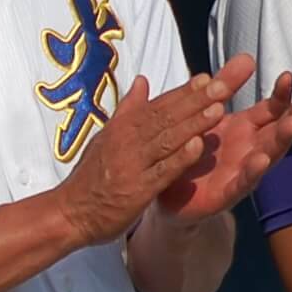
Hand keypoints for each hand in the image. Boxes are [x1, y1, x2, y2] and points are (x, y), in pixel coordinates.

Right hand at [54, 70, 224, 247]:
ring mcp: (132, 164)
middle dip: (195, 101)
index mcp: (122, 128)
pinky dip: (180, 158)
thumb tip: (142, 82)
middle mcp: (127, 141)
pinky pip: (162, 171)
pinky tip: (199, 147)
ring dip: (193, 124)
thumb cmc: (89, 177)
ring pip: (167, 139)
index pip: (157, 105)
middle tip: (221, 86)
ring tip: (218, 109)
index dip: (182, 92)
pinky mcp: (137, 189)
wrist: (69, 213)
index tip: (205, 78)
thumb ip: (127, 110)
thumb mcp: (105, 137)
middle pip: (166, 117)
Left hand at [152, 60, 291, 223]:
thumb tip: (245, 56)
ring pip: (268, 156)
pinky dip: (252, 172)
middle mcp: (249, 150)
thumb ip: (224, 87)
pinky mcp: (225, 194)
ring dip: (281, 140)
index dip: (281, 94)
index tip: (288, 75)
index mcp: (244, 129)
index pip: (271, 109)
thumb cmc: (190, 150)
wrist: (166, 191)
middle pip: (278, 131)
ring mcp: (241, 173)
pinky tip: (260, 160)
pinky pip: (242, 183)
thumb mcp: (206, 113)